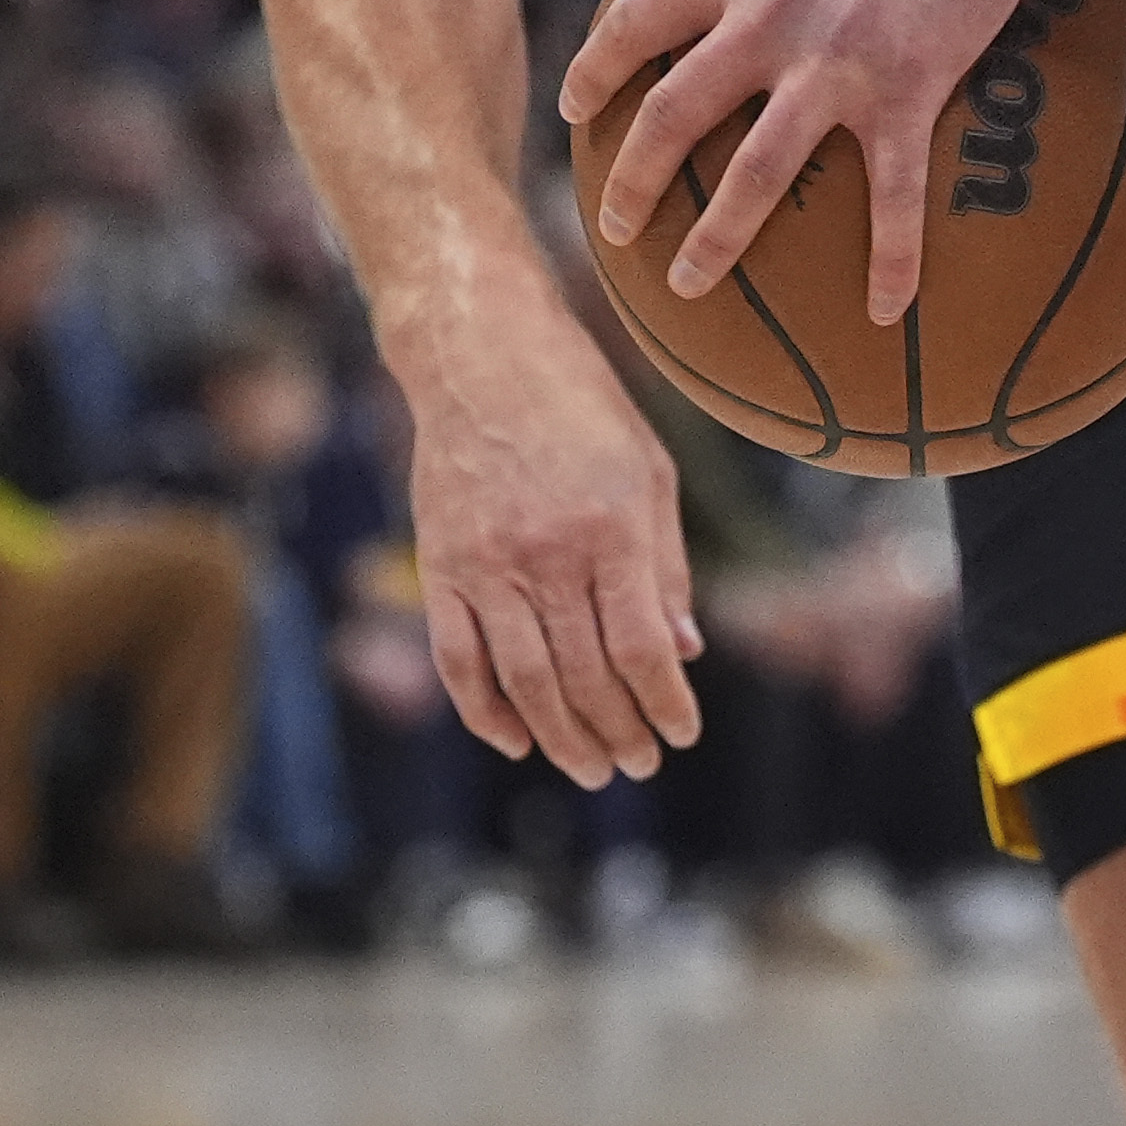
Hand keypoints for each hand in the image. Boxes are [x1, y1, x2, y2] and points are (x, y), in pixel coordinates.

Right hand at [401, 334, 705, 787]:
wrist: (483, 356)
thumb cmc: (583, 408)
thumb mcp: (650, 472)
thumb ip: (665, 565)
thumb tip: (684, 649)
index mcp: (613, 527)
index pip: (643, 648)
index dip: (666, 705)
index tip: (681, 735)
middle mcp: (549, 553)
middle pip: (587, 677)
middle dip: (619, 733)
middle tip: (637, 763)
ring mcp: (488, 564)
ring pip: (526, 682)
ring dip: (562, 738)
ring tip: (591, 768)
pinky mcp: (441, 566)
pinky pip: (460, 660)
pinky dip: (484, 712)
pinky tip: (515, 740)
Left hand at [559, 0, 1077, 322]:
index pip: (637, 24)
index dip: (595, 71)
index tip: (575, 112)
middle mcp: (767, 17)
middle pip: (672, 116)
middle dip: (631, 181)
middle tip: (614, 229)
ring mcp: (835, 62)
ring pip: (755, 174)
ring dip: (716, 240)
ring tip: (689, 288)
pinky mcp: (909, 89)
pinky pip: (893, 195)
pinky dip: (888, 260)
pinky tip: (884, 310)